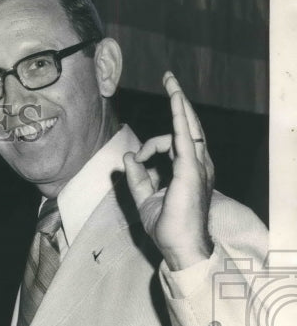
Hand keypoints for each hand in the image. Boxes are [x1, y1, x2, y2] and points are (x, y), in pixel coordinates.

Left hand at [123, 71, 214, 270]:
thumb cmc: (168, 228)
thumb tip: (128, 157)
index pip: (172, 144)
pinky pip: (184, 134)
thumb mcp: (145, 199)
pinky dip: (179, 114)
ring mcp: (197, 165)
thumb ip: (137, 178)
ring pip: (188, 125)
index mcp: (188, 171)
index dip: (150, 147)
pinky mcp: (190, 168)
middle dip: (179, 102)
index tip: (135, 160)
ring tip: (170, 80)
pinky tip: (175, 97)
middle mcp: (197, 164)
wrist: (180, 246)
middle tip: (170, 79)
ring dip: (178, 101)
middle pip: (188, 126)